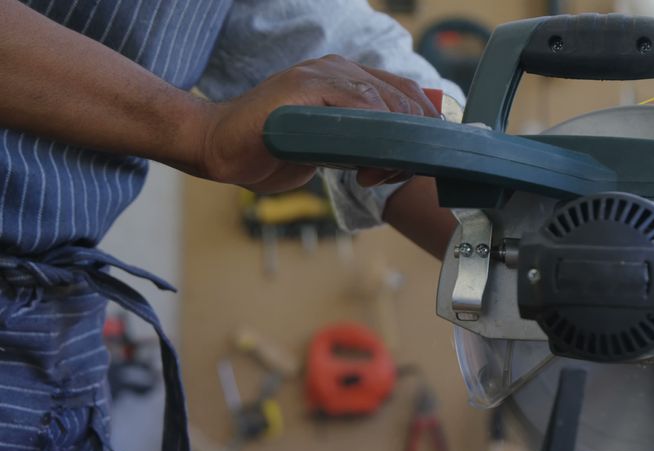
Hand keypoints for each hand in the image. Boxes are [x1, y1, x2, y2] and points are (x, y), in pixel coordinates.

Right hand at [193, 55, 437, 192]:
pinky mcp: (305, 85)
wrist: (218, 146)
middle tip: (402, 175)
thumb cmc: (272, 149)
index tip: (430, 158)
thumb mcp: (329, 147)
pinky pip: (357, 107)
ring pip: (384, 102)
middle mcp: (338, 68)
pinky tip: (368, 166)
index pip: (405, 93)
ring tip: (380, 176)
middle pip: (402, 98)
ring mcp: (321, 73)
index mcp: (347, 77)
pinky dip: (373, 137)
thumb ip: (361, 143)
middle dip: (412, 141)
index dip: (425, 125)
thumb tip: (398, 160)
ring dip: (393, 146)